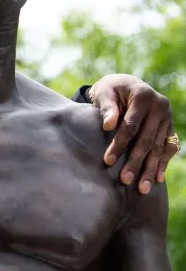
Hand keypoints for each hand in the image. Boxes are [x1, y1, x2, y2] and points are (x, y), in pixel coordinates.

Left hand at [89, 74, 177, 193]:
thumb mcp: (104, 92)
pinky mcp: (169, 126)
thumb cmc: (110, 90)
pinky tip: (158, 179)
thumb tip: (108, 125)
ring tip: (142, 188)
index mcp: (143, 96)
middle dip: (136, 162)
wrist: (125, 86)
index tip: (108, 161)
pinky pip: (169, 147)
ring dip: (151, 169)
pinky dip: (164, 163)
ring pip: (159, 147)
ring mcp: (167, 117)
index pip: (131, 126)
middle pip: (147, 140)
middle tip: (125, 180)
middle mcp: (160, 106)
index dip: (119, 144)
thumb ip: (106, 107)